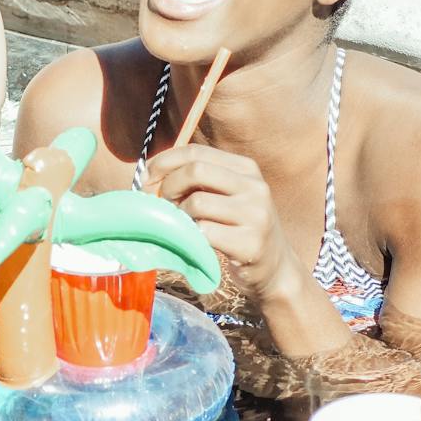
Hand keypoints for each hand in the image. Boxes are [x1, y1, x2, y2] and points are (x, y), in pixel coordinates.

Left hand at [142, 144, 303, 302]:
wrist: (274, 268)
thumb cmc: (239, 228)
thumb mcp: (227, 195)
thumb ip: (198, 180)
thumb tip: (150, 172)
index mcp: (246, 168)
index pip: (196, 152)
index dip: (164, 162)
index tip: (146, 179)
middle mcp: (255, 187)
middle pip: (195, 171)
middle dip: (168, 186)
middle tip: (161, 204)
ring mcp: (256, 215)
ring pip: (197, 203)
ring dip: (178, 215)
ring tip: (181, 225)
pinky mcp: (250, 244)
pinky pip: (204, 233)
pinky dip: (190, 237)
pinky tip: (193, 241)